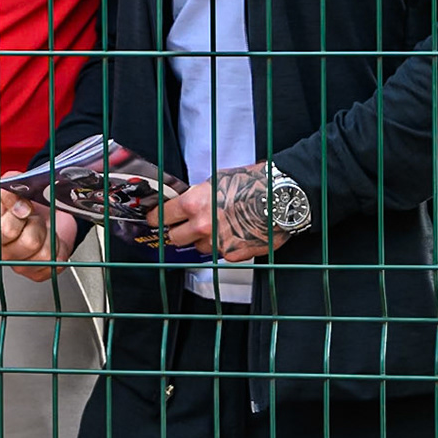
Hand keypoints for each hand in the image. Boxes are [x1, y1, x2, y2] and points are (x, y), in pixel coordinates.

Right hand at [0, 189, 79, 281]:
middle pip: (29, 243)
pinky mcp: (38, 274)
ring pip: (45, 254)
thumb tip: (18, 202)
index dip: (21, 214)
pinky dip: (58, 248)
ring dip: (49, 236)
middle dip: (38, 225)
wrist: (42, 216)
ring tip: (41, 229)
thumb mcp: (11, 189)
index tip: (25, 206)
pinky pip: (56, 262)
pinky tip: (48, 241)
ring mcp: (20, 267)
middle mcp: (2, 253)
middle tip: (33, 219)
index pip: (7, 230)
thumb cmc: (23, 205)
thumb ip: (9, 190)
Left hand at [159, 161, 291, 261]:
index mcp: (193, 205)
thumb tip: (185, 205)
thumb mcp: (215, 182)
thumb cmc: (253, 185)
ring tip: (216, 228)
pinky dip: (224, 247)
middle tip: (182, 228)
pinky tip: (234, 234)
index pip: (162, 218)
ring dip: (202, 241)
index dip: (156, 219)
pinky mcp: (235, 255)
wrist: (282, 199)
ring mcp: (218, 243)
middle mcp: (202, 226)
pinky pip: (221, 254)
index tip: (154, 221)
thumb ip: (196, 197)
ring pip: (199, 248)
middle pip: (175, 238)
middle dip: (177, 233)